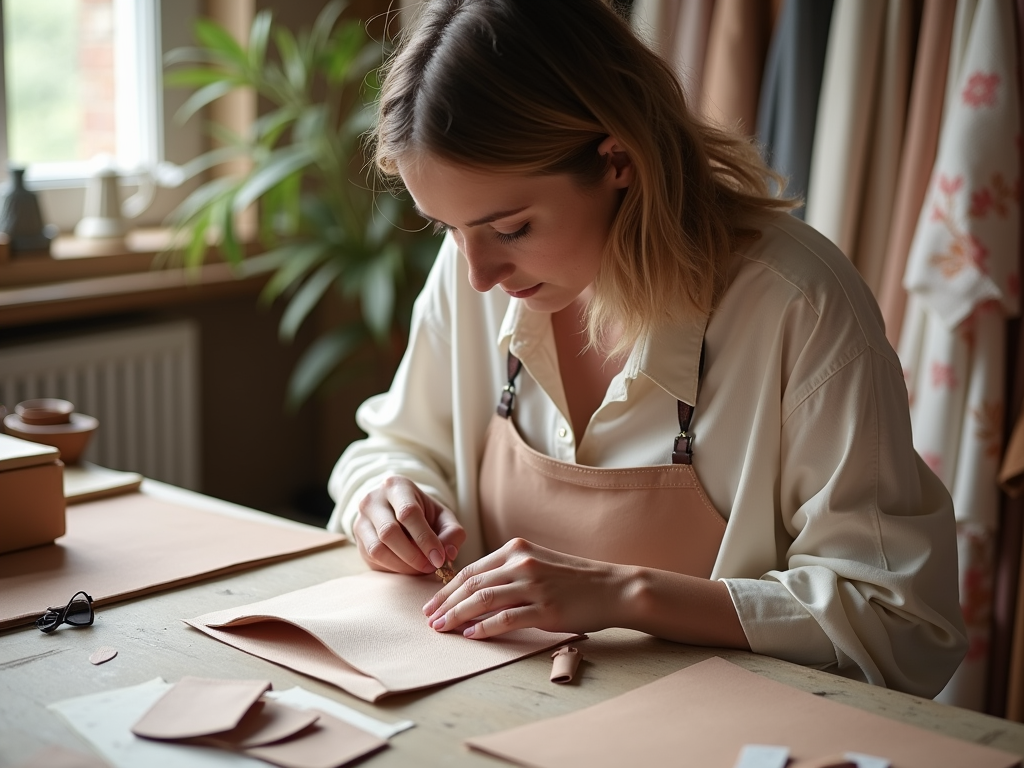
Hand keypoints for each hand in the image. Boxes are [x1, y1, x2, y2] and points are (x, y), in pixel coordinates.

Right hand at [353, 476, 465, 574]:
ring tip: (421, 568)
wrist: (397, 511)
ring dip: (403, 565)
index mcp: (396, 486)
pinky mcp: (358, 540)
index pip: (408, 512)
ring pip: (377, 548)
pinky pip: (373, 559)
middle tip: (431, 567)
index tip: (439, 558)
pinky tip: (408, 567)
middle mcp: (372, 500)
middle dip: (413, 555)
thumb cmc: (424, 513)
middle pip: (389, 532)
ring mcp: (361, 520)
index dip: (425, 538)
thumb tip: (449, 553)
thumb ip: (452, 532)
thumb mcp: (443, 516)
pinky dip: (393, 568)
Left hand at [421, 538, 627, 638]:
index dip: (447, 589)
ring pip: (483, 600)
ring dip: (457, 616)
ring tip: (443, 629)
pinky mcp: (546, 608)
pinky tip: (471, 636)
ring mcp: (534, 585)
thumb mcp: (538, 563)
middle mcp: (522, 563)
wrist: (612, 588)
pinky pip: (506, 619)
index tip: (432, 604)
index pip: (471, 570)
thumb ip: (509, 571)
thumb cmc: (574, 580)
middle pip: (471, 584)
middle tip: (430, 620)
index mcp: (516, 550)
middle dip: (446, 603)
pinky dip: (484, 628)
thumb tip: (475, 592)